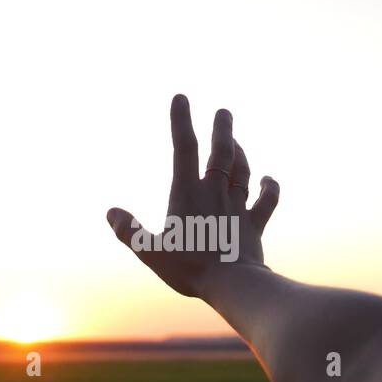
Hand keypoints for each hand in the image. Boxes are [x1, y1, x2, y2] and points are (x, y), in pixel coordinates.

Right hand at [106, 94, 279, 297]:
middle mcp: (215, 194)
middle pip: (221, 153)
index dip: (181, 120)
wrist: (232, 284)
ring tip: (236, 141)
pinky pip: (266, 200)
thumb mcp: (150, 252)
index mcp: (187, 194)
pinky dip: (269, 187)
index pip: (183, 148)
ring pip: (242, 170)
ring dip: (240, 152)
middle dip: (222, 129)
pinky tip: (268, 180)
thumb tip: (111, 213)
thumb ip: (129, 231)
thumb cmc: (188, 269)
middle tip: (224, 112)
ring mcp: (237, 207)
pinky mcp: (254, 225)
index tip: (181, 97)